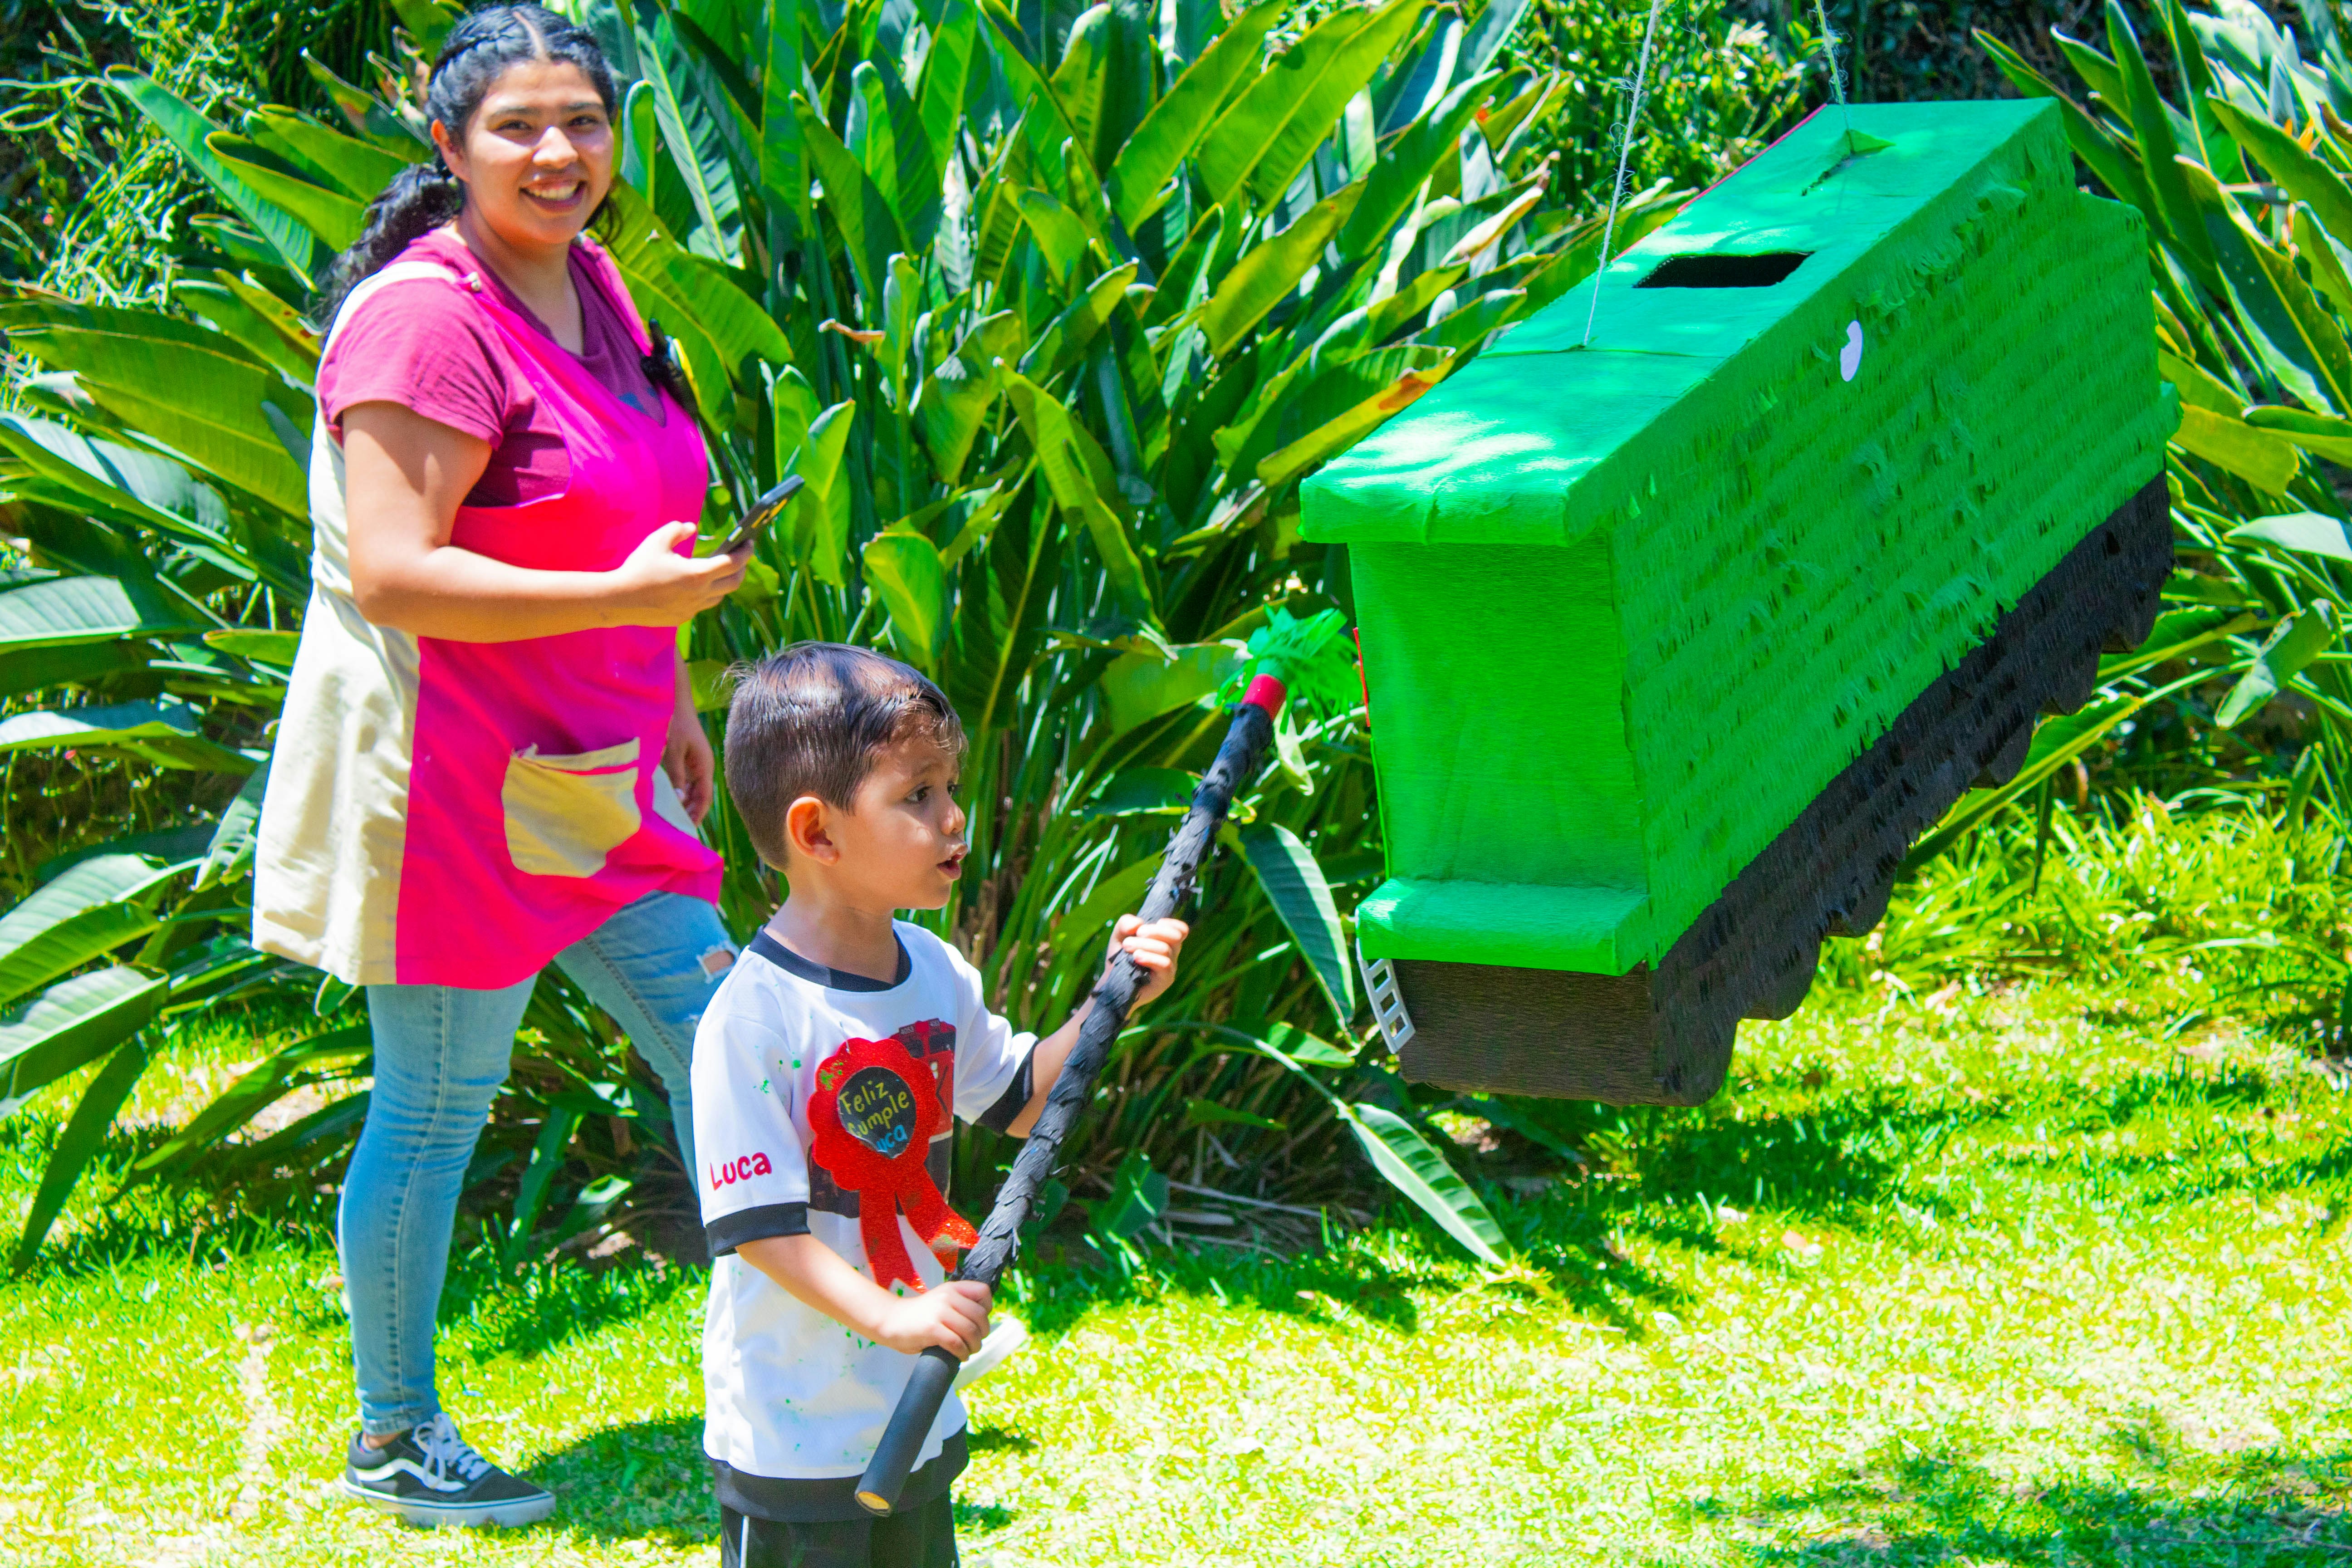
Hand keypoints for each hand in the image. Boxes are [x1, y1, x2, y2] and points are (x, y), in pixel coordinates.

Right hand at [607, 522, 748, 626]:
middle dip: (741, 568)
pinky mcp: (683, 617)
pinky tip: (698, 585)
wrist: (618, 600)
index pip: (733, 563)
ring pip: (719, 596)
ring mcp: (692, 608)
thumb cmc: (638, 568)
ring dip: (724, 583)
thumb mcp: (656, 541)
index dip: (745, 552)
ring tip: (720, 570)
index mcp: (698, 574)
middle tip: (740, 556)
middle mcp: (700, 594)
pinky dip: (707, 594)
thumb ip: (676, 530)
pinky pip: (702, 605)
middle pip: (734, 582)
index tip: (749, 543)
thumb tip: (691, 527)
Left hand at [662, 683, 713, 823]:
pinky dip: (677, 790)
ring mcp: (693, 763)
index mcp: (704, 765)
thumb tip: (680, 800)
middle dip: (690, 811)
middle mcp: (701, 766)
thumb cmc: (675, 723)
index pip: (704, 797)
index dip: (697, 813)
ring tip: (671, 816)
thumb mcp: (673, 751)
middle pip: (699, 795)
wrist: (674, 700)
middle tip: (677, 827)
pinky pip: (683, 780)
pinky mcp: (684, 758)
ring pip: (691, 788)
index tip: (688, 828)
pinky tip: (667, 797)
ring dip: (683, 802)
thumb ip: (677, 776)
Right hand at [869, 1280, 991, 1357]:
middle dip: (983, 1333)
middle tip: (975, 1342)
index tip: (979, 1321)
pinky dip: (962, 1353)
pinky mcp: (932, 1328)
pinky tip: (960, 1356)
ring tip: (968, 1351)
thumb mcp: (941, 1300)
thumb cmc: (919, 1315)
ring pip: (970, 1331)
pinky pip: (957, 1343)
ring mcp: (939, 1312)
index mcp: (952, 1288)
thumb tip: (981, 1324)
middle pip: (980, 1316)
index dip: (987, 1309)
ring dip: (974, 1346)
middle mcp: (948, 1297)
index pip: (983, 1292)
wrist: (891, 1320)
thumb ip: (959, 1305)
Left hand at [1106, 914, 1188, 1010]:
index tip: (1155, 923)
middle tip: (1137, 934)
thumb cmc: (1120, 957)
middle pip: (1176, 936)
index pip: (1181, 930)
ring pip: (1166, 950)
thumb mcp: (1120, 935)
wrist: (1113, 982)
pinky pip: (1165, 965)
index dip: (1170, 924)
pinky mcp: (1165, 981)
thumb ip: (1125, 923)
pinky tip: (1136, 957)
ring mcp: (1170, 968)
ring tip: (1127, 946)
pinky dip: (1150, 958)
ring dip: (1144, 944)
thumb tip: (1138, 923)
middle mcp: (1171, 954)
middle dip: (1154, 931)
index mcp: (1165, 942)